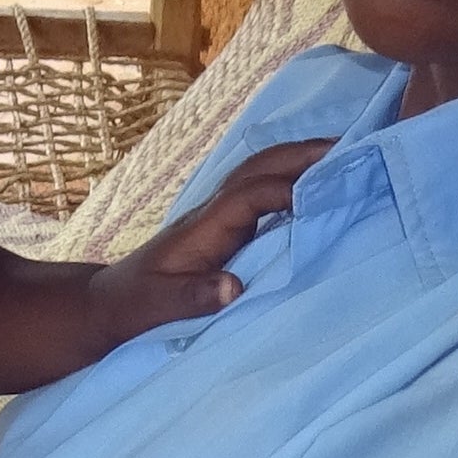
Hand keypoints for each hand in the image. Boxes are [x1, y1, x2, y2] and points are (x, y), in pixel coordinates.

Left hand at [76, 140, 330, 343]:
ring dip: (299, 159)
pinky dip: (291, 181)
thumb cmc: (130, 307)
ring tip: (345, 156)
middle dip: (301, 154)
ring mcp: (216, 216)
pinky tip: (318, 188)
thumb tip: (233, 287)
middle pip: (258, 167)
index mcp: (200, 228)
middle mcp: (211, 212)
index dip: (283, 191)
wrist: (106, 303)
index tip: (323, 198)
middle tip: (352, 148)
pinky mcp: (222, 227)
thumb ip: (191, 298)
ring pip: (260, 172)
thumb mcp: (154, 309)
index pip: (247, 196)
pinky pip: (262, 192)